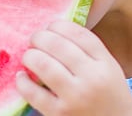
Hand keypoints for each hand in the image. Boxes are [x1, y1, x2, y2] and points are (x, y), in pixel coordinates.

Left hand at [16, 21, 131, 114]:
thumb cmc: (110, 97)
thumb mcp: (109, 70)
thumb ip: (89, 52)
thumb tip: (54, 32)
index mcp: (106, 64)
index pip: (79, 34)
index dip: (59, 25)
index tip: (50, 27)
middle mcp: (92, 78)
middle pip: (58, 45)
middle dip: (40, 37)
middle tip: (34, 39)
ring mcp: (75, 97)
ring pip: (43, 64)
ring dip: (30, 56)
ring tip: (28, 56)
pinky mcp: (59, 114)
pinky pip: (33, 92)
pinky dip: (22, 82)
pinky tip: (22, 77)